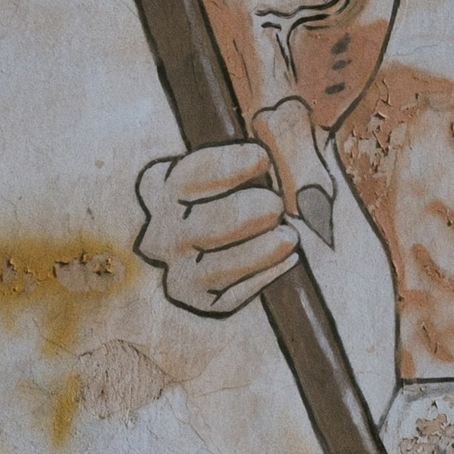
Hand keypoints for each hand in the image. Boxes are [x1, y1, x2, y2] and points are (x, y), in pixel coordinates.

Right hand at [133, 141, 301, 315]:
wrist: (211, 246)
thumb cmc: (235, 188)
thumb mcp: (240, 160)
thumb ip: (268, 150)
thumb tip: (294, 157)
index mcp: (159, 186)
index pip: (188, 178)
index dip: (230, 167)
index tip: (262, 159)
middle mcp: (159, 233)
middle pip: (208, 225)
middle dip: (251, 213)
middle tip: (274, 206)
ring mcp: (176, 272)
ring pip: (218, 268)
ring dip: (260, 250)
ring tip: (287, 236)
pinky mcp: (200, 303)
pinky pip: (233, 295)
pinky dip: (264, 276)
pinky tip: (287, 259)